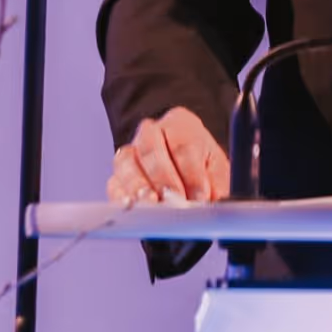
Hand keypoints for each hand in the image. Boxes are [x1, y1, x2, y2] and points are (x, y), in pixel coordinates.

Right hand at [106, 106, 229, 205]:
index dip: (192, 172)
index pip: (183, 144)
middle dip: (165, 179)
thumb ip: (217, 182)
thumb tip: (216, 201)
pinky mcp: (117, 175)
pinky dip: (122, 197)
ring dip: (140, 186)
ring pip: (128, 164)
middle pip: (152, 150)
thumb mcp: (216, 168)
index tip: (200, 195)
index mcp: (179, 124)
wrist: (183, 168)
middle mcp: (150, 132)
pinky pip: (114, 184)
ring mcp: (130, 152)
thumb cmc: (200, 164)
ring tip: (153, 205)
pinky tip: (132, 208)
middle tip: (176, 201)